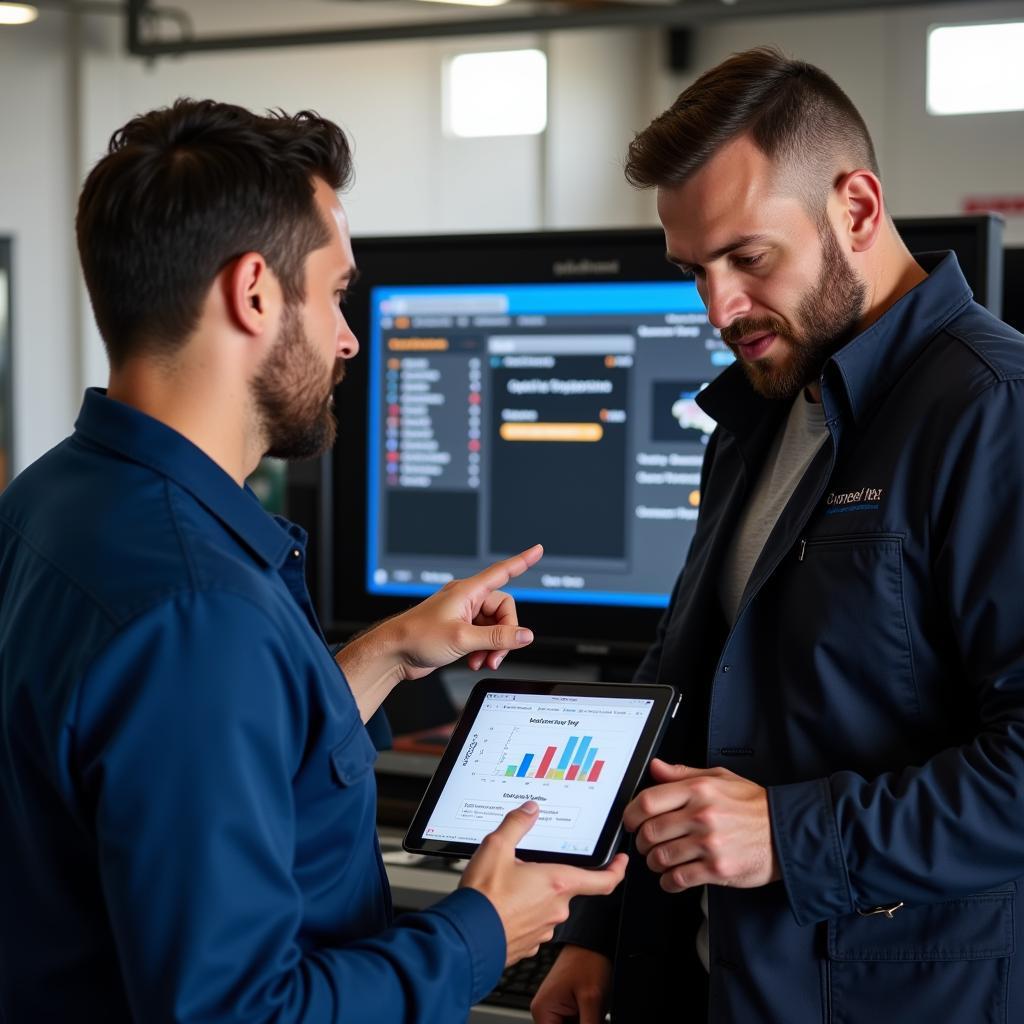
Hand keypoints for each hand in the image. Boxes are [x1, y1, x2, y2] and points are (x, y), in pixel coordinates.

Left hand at [336, 544, 541, 719]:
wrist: (394, 654)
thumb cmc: (417, 637)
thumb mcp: (463, 639)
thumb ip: (498, 637)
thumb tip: (525, 635)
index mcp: (467, 591)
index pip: (502, 572)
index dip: (522, 561)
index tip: (537, 550)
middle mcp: (466, 600)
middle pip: (503, 611)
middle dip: (505, 635)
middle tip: (497, 654)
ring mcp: (462, 616)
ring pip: (494, 628)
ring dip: (493, 647)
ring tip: (484, 661)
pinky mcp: (458, 631)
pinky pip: (483, 638)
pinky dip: (483, 651)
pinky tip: (474, 661)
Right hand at [460, 802, 627, 965]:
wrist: (466, 939)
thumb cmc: (484, 898)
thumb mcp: (496, 848)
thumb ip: (516, 825)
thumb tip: (530, 810)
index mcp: (557, 883)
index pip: (603, 880)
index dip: (617, 870)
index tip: (621, 861)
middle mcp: (557, 908)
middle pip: (567, 887)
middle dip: (551, 875)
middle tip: (530, 865)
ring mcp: (544, 929)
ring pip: (549, 906)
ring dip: (536, 895)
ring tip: (510, 885)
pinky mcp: (529, 944)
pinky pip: (534, 923)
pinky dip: (524, 913)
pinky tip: (505, 905)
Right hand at [530, 944, 611, 1023]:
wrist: (595, 940)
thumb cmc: (588, 960)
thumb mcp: (592, 1001)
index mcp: (542, 1011)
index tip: (589, 1022)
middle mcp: (544, 1011)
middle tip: (595, 1016)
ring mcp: (555, 1009)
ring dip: (587, 1023)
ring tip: (594, 1009)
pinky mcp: (565, 1007)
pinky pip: (576, 1023)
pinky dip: (588, 1021)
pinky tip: (596, 1012)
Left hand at [622, 758, 778, 892]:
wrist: (787, 833)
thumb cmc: (754, 806)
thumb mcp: (720, 778)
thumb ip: (683, 773)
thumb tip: (656, 767)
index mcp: (699, 790)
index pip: (648, 801)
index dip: (631, 814)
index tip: (630, 821)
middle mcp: (701, 816)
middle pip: (650, 832)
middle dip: (641, 841)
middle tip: (645, 843)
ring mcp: (709, 844)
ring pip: (661, 857)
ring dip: (654, 862)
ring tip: (659, 859)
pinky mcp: (717, 868)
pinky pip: (679, 878)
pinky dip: (668, 881)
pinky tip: (671, 877)